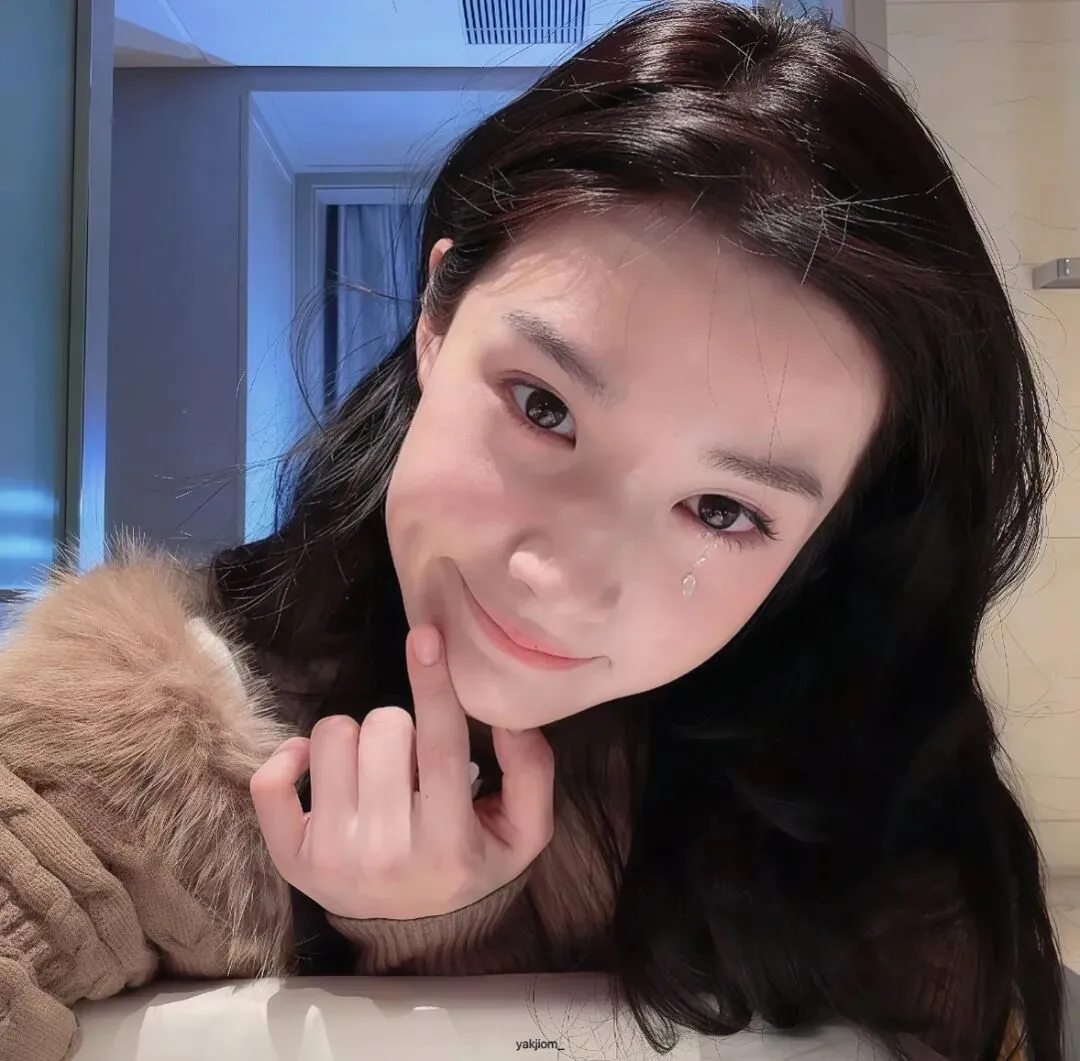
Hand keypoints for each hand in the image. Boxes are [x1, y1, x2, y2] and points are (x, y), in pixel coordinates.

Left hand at [250, 625, 555, 920]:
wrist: (420, 933)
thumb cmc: (472, 862)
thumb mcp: (524, 830)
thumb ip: (530, 772)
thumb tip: (509, 716)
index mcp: (449, 844)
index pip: (441, 747)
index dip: (434, 686)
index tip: (426, 637)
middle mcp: (386, 854)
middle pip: (383, 730)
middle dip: (401, 724)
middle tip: (411, 756)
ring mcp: (331, 858)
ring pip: (332, 739)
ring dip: (356, 739)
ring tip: (374, 770)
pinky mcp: (290, 858)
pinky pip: (272, 782)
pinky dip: (292, 757)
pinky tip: (320, 767)